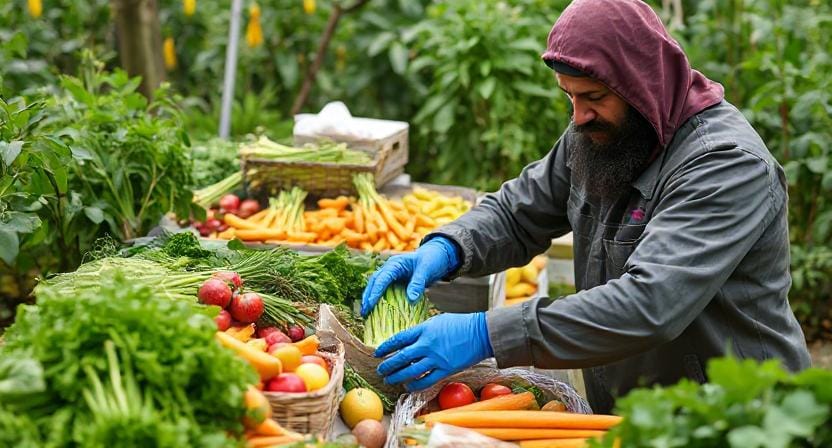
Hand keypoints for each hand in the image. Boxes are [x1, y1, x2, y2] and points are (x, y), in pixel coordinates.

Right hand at [360, 236, 459, 316]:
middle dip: (368, 296)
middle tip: (363, 312)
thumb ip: (418, 283)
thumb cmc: (432, 259)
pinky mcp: (395, 281)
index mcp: (395, 263)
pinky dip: (379, 299)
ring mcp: (391, 274)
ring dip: (370, 298)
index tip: (370, 304)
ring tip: (366, 313)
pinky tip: (377, 310)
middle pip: (374, 282)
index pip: (381, 278)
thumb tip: (411, 300)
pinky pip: (384, 290)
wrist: (438, 254)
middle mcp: (390, 268)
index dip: (375, 291)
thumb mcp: (426, 270)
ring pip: (376, 286)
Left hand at [375, 312, 492, 390]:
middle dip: (388, 365)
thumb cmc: (460, 324)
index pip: (399, 339)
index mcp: (424, 329)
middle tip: (380, 370)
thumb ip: (421, 330)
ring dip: (397, 377)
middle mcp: (427, 344)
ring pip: (411, 371)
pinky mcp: (446, 370)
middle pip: (401, 357)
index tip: (378, 353)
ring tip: (389, 380)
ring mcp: (436, 359)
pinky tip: (408, 386)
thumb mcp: (437, 321)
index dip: (386, 347)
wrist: (481, 333)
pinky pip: (426, 380)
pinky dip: (415, 385)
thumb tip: (408, 340)